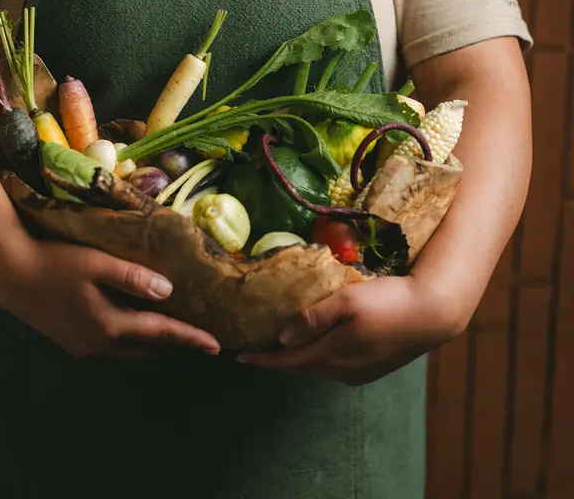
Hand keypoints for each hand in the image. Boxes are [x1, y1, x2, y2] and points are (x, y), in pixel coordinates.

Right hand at [0, 237, 220, 358]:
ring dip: (151, 341)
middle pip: (147, 348)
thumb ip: (133, 277)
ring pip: (128, 349)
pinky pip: (112, 344)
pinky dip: (131, 337)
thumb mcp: (96, 263)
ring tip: (172, 329)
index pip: (160, 334)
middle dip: (174, 343)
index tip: (217, 346)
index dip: (190, 338)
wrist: (9, 274)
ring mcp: (82, 345)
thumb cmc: (55, 262)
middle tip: (198, 335)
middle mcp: (99, 343)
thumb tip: (168, 291)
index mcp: (109, 325)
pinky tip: (133, 322)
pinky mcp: (70, 340)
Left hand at [236, 275, 465, 384]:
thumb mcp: (346, 301)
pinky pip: (334, 364)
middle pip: (300, 366)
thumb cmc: (388, 301)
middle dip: (277, 358)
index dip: (262, 359)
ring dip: (298, 357)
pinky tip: (315, 343)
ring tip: (281, 344)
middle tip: (255, 346)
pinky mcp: (372, 367)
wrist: (433, 313)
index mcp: (332, 356)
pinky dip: (317, 355)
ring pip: (318, 366)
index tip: (239, 355)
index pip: (287, 362)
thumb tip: (282, 338)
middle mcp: (342, 371)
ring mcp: (359, 372)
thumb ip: (312, 319)